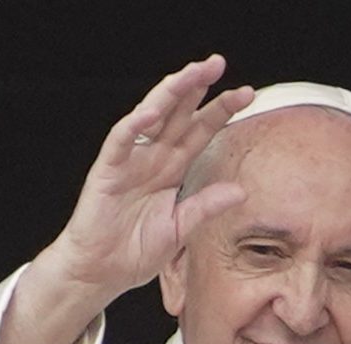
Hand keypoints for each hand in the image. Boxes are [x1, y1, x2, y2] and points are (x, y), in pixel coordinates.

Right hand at [44, 54, 253, 300]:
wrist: (102, 272)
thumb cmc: (136, 251)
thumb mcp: (181, 228)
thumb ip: (206, 206)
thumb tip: (241, 191)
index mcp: (172, 168)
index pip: (200, 130)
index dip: (221, 111)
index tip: (248, 94)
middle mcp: (153, 157)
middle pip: (179, 113)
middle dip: (197, 86)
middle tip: (218, 63)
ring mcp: (130, 160)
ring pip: (151, 116)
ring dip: (170, 93)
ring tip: (190, 73)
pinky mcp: (107, 170)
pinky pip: (121, 141)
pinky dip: (134, 125)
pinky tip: (151, 111)